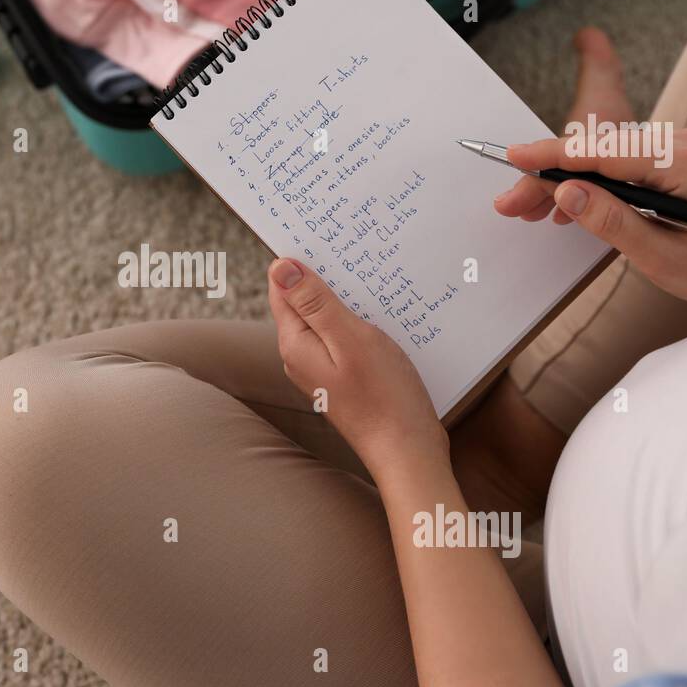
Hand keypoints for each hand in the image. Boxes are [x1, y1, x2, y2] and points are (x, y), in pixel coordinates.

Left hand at [267, 258, 448, 471]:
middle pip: (303, 302)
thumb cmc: (383, 395)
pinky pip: (342, 339)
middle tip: (352, 250)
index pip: (282, 288)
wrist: (406, 450)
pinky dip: (356, 322)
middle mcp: (300, 357)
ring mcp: (320, 370)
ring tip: (370, 277)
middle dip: (323, 277)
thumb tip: (280, 267)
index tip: (321, 236)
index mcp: (295, 343)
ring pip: (324, 320)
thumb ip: (314, 302)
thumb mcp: (350, 337)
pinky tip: (380, 316)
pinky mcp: (341, 379)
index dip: (298, 261)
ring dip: (343, 299)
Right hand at [494, 128, 686, 312]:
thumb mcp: (659, 255)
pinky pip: (612, 163)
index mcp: (682, 163)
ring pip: (597, 157)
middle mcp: (678, 144)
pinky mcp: (664, 158)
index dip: (553, 154)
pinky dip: (583, 182)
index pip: (603, 152)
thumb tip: (565, 192)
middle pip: (594, 153)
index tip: (514, 157)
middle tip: (509, 203)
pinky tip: (561, 206)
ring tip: (525, 209)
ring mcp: (672, 147)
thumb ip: (611, 221)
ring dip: (560, 180)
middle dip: (547, 176)